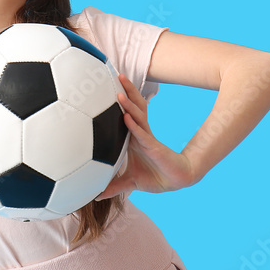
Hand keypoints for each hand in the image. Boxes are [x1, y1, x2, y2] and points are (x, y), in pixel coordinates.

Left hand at [95, 73, 196, 200]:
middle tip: (116, 74)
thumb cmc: (153, 177)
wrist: (174, 183)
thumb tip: (95, 196)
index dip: (121, 99)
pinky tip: (126, 117)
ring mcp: (147, 139)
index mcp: (134, 137)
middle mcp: (140, 134)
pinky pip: (142, 134)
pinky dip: (133, 125)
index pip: (127, 113)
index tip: (108, 85)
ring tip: (118, 90)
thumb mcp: (129, 182)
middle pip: (134, 107)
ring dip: (128, 104)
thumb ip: (113, 186)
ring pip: (138, 117)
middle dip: (126, 90)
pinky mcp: (154, 147)